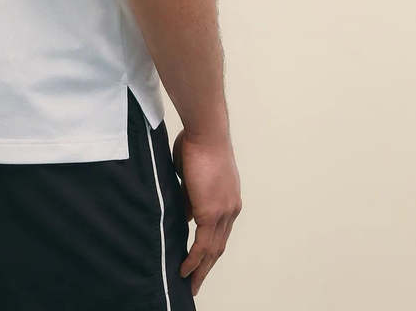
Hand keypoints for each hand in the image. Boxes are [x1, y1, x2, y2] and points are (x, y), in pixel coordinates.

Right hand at [171, 127, 241, 295]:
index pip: (220, 231)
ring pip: (212, 250)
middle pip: (220, 246)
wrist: (206, 132)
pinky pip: (201, 244)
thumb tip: (186, 214)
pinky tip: (184, 269)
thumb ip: (191, 196)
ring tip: (189, 283)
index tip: (201, 260)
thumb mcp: (194, 175)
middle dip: (207, 266)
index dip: (211, 248)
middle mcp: (231, 209)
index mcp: (229, 199)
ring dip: (200, 269)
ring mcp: (223, 212)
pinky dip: (193, 259)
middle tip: (196, 281)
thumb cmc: (197, 144)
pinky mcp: (210, 212)